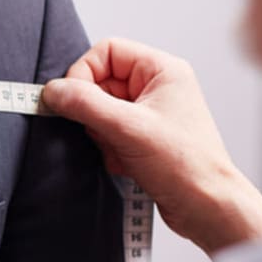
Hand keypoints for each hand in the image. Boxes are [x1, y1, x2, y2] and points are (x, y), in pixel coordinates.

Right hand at [43, 38, 261, 254]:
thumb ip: (84, 104)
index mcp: (161, 69)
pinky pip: (108, 130)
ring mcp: (150, 112)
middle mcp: (156, 86)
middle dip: (94, 111)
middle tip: (104, 131)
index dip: (84, 72)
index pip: (106, 51)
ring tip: (121, 151)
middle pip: (100, 81)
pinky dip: (109, 148)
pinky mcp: (144, 137)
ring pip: (100, 109)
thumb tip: (52, 91)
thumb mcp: (127, 128)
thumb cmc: (187, 165)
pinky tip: (126, 164)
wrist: (209, 210)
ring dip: (101, 133)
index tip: (73, 99)